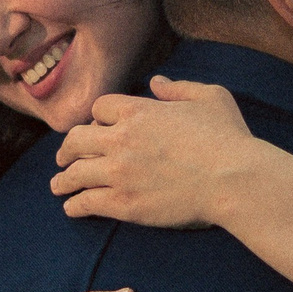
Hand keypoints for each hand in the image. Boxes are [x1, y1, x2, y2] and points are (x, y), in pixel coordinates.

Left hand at [51, 77, 257, 228]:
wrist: (234, 180)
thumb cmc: (229, 139)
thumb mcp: (211, 97)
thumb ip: (180, 88)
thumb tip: (156, 82)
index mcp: (139, 111)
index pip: (99, 109)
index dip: (97, 118)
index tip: (97, 128)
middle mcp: (122, 139)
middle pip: (76, 139)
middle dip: (67, 149)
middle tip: (63, 158)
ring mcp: (120, 173)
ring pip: (74, 174)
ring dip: (62, 180)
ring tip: (58, 186)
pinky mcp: (124, 204)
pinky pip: (86, 203)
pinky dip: (75, 206)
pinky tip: (72, 209)